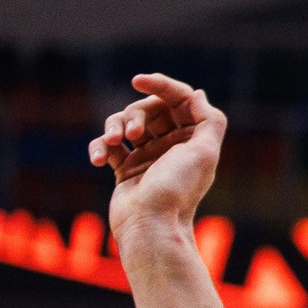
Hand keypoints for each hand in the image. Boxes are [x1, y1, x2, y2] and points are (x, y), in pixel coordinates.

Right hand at [89, 74, 225, 237]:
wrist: (150, 227)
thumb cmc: (177, 190)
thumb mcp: (203, 152)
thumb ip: (208, 121)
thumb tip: (197, 94)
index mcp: (195, 139)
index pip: (179, 100)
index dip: (161, 85)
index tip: (139, 80)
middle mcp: (173, 146)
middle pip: (149, 109)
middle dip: (136, 114)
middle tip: (133, 133)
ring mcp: (148, 156)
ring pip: (125, 124)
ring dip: (114, 127)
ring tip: (112, 142)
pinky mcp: (126, 169)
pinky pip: (108, 147)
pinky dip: (100, 148)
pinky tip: (99, 160)